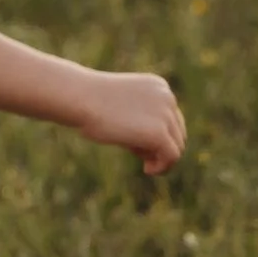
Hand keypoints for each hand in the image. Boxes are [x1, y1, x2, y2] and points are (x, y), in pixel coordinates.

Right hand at [68, 68, 185, 175]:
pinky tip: (147, 170)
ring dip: (160, 157)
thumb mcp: (121, 107)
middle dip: (161, 147)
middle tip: (139, 154)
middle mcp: (167, 96)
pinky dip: (163, 167)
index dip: (159, 135)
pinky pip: (173, 156)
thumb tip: (156, 149)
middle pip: (177, 132)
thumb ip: (140, 120)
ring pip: (177, 145)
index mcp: (158, 86)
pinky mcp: (159, 133)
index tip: (138, 144)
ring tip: (142, 162)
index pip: (171, 117)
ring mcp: (165, 114)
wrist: (79, 98)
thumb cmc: (89, 103)